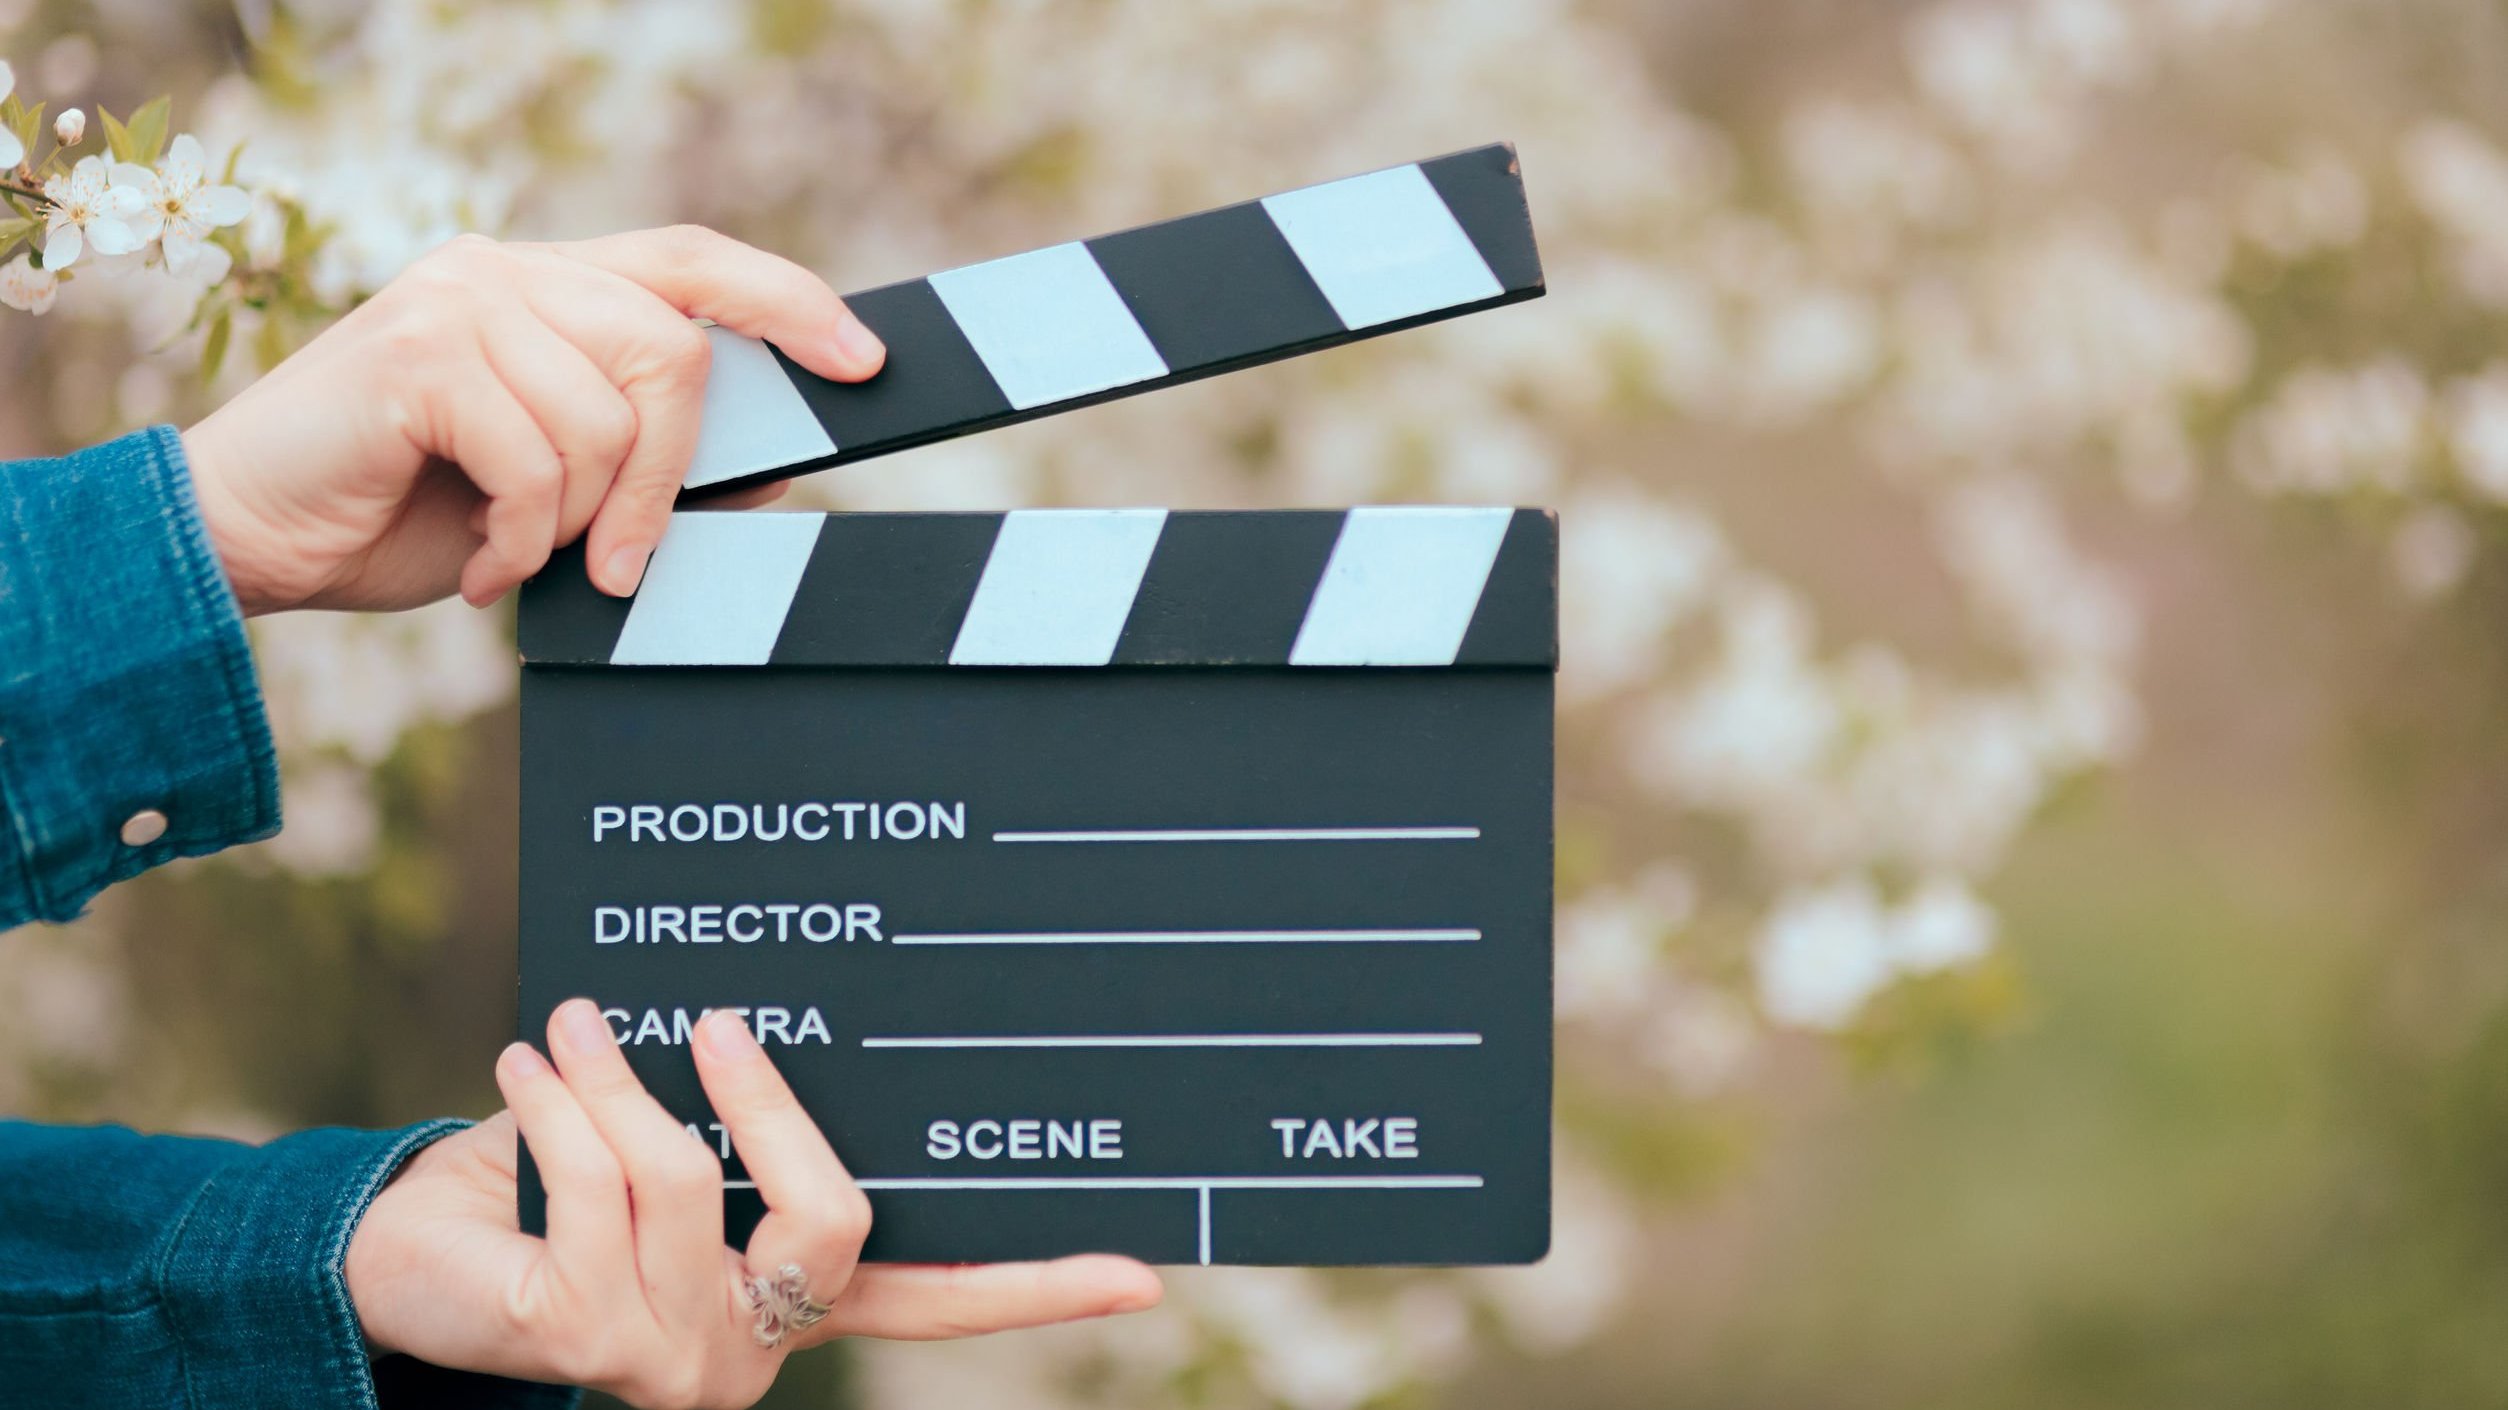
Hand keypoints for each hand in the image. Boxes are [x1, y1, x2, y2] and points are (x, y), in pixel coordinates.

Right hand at [181, 226, 884, 614]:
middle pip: (674, 352)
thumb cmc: (405, 515)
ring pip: (610, 419)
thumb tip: (773, 474)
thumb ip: (648, 468)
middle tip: (620, 561)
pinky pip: (539, 460)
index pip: (693, 261)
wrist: (248, 541)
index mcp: (547, 287)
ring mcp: (459, 303)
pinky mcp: (417, 357)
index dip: (787, 302)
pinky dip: (523, 542)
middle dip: (667, 477)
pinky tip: (479, 566)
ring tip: (517, 558)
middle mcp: (505, 273)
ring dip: (579, 524)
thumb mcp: (553, 496)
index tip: (863, 360)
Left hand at [345, 1001, 1161, 1407]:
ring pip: (685, 1180)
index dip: (1037, 1288)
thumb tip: (785, 1014)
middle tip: (715, 1022)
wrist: (389, 1257)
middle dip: (769, 1103)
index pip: (936, 1303)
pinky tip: (525, 1068)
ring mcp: (666, 1361)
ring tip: (566, 1028)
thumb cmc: (533, 1191)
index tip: (1142, 1274)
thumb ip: (724, 1124)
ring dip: (616, 1076)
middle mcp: (747, 1349)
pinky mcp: (577, 1344)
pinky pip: (598, 1179)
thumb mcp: (659, 1148)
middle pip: (832, 1219)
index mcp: (787, 1302)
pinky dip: (556, 1101)